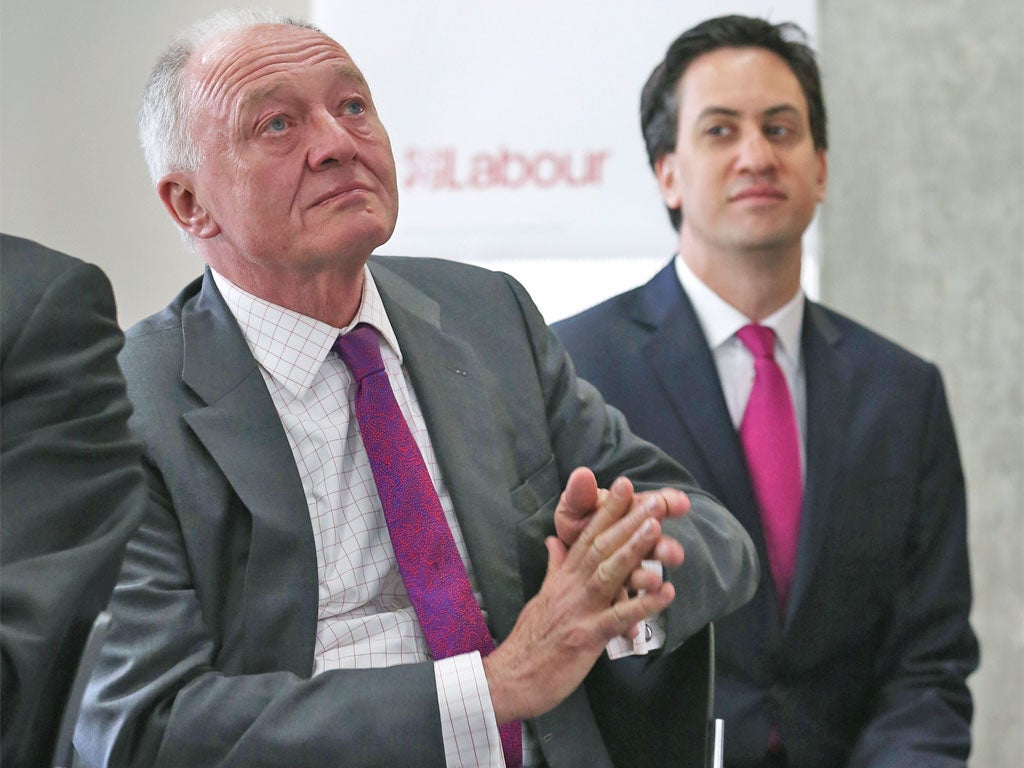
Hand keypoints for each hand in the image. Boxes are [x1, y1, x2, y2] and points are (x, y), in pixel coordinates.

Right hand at [483, 474, 680, 723]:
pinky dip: (642, 604)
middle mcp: (571, 588)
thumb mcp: (541, 597)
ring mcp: (579, 610)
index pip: (586, 536)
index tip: (626, 487)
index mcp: (562, 578)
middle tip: (653, 499)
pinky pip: (617, 617)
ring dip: (633, 550)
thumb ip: (554, 568)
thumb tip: (553, 541)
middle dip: (627, 521)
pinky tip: (665, 593)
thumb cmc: (530, 641)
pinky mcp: (586, 637)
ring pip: (608, 573)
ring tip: (656, 529)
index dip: (607, 510)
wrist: (510, 677)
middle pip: (601, 546)